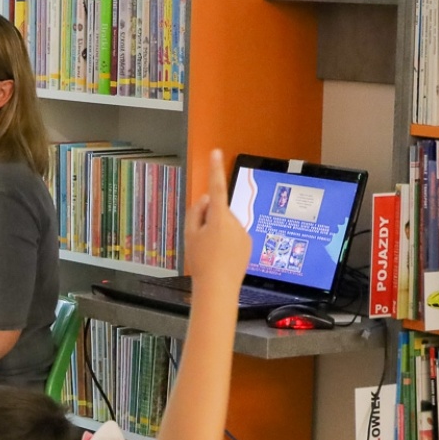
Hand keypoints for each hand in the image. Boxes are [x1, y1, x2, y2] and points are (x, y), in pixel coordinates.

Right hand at [186, 149, 251, 296]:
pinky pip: (234, 236)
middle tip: (200, 241)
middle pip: (219, 212)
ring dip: (218, 233)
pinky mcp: (248, 244)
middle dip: (210, 220)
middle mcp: (235, 222)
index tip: (216, 153)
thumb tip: (206, 199)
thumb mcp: (190, 235)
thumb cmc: (201, 262)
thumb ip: (196, 213)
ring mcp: (244, 233)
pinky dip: (227, 243)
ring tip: (211, 253)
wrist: (218, 287)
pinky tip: (221, 257)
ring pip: (227, 225)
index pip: (216, 187)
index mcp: (219, 217)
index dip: (215, 169)